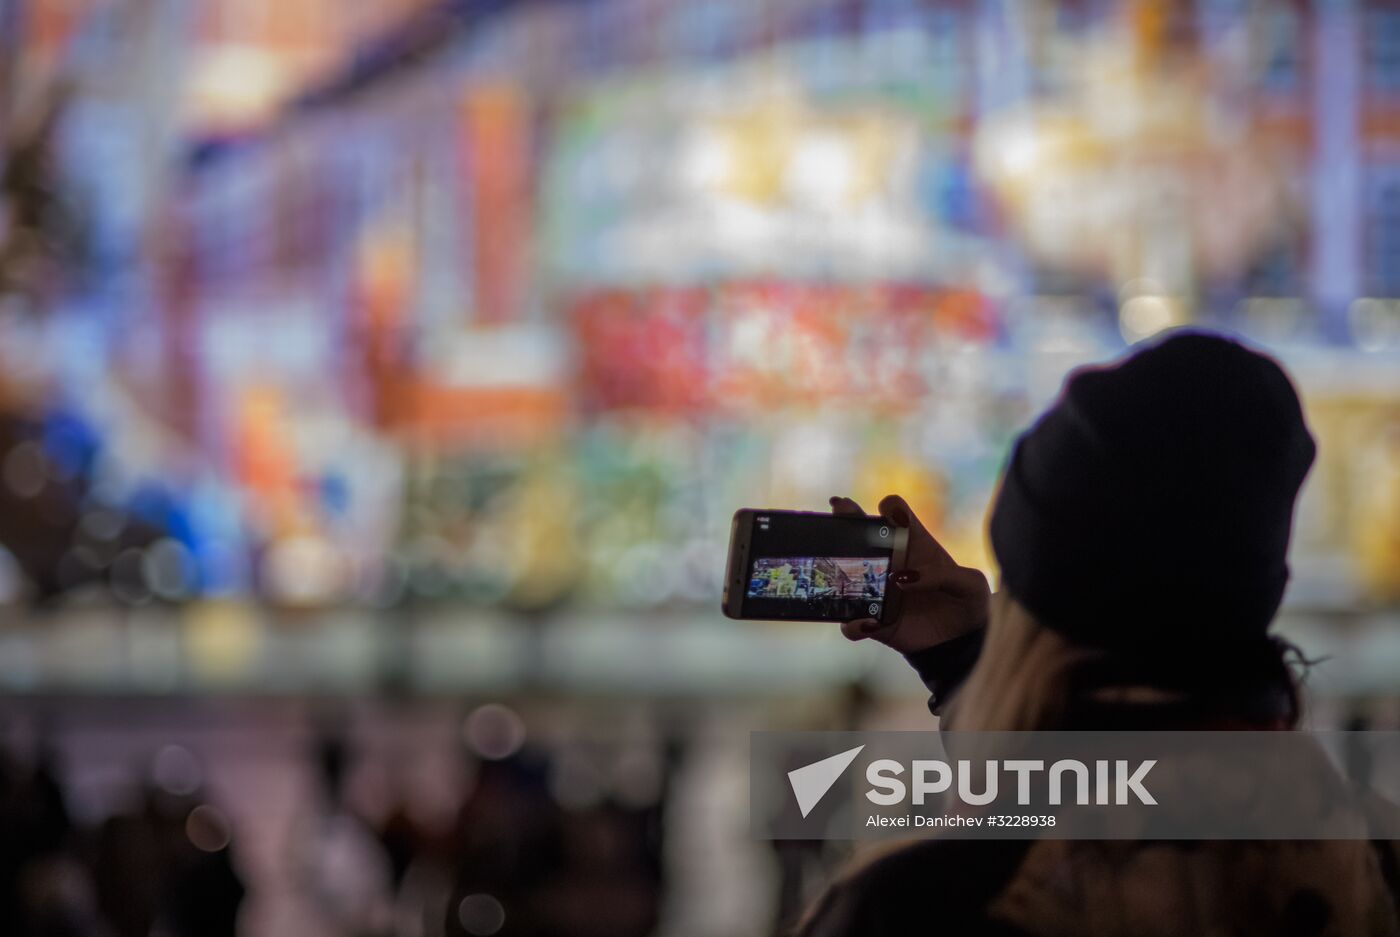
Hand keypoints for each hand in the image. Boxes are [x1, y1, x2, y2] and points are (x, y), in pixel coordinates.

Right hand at [830, 494, 989, 654]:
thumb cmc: (968, 604)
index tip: (888, 513)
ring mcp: (879, 592)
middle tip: (839, 507)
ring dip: (838, 567)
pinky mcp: (876, 622)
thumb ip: (944, 576)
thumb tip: (902, 579)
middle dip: (847, 515)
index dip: (891, 509)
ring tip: (839, 567)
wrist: (964, 642)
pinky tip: (868, 622)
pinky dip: (853, 623)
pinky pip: (852, 623)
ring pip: (847, 574)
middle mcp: (891, 563)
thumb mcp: (970, 584)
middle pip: (861, 533)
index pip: (897, 514)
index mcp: (915, 544)